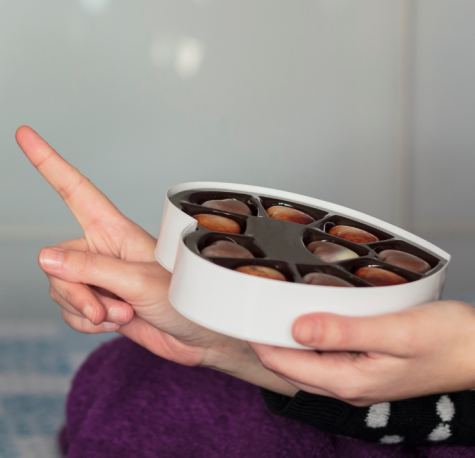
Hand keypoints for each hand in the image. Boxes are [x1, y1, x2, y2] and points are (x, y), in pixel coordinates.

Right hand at [16, 126, 296, 394]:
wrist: (200, 338)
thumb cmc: (186, 300)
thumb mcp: (138, 282)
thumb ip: (90, 270)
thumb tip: (44, 257)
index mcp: (114, 229)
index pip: (73, 189)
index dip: (48, 162)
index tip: (24, 134)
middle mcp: (101, 249)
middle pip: (56, 262)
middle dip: (75, 291)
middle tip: (106, 308)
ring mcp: (98, 277)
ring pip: (60, 289)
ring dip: (85, 310)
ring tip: (122, 314)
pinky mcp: (97, 302)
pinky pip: (69, 311)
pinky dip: (86, 324)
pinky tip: (115, 324)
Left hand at [249, 300, 474, 405]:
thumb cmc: (450, 340)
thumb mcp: (396, 331)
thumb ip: (345, 331)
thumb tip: (297, 329)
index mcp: (349, 381)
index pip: (284, 363)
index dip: (258, 338)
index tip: (241, 311)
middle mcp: (347, 386)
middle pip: (289, 365)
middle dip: (266, 339)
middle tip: (249, 304)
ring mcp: (356, 380)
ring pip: (305, 361)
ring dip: (286, 338)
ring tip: (271, 307)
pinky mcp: (365, 369)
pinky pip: (324, 356)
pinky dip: (309, 338)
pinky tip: (309, 317)